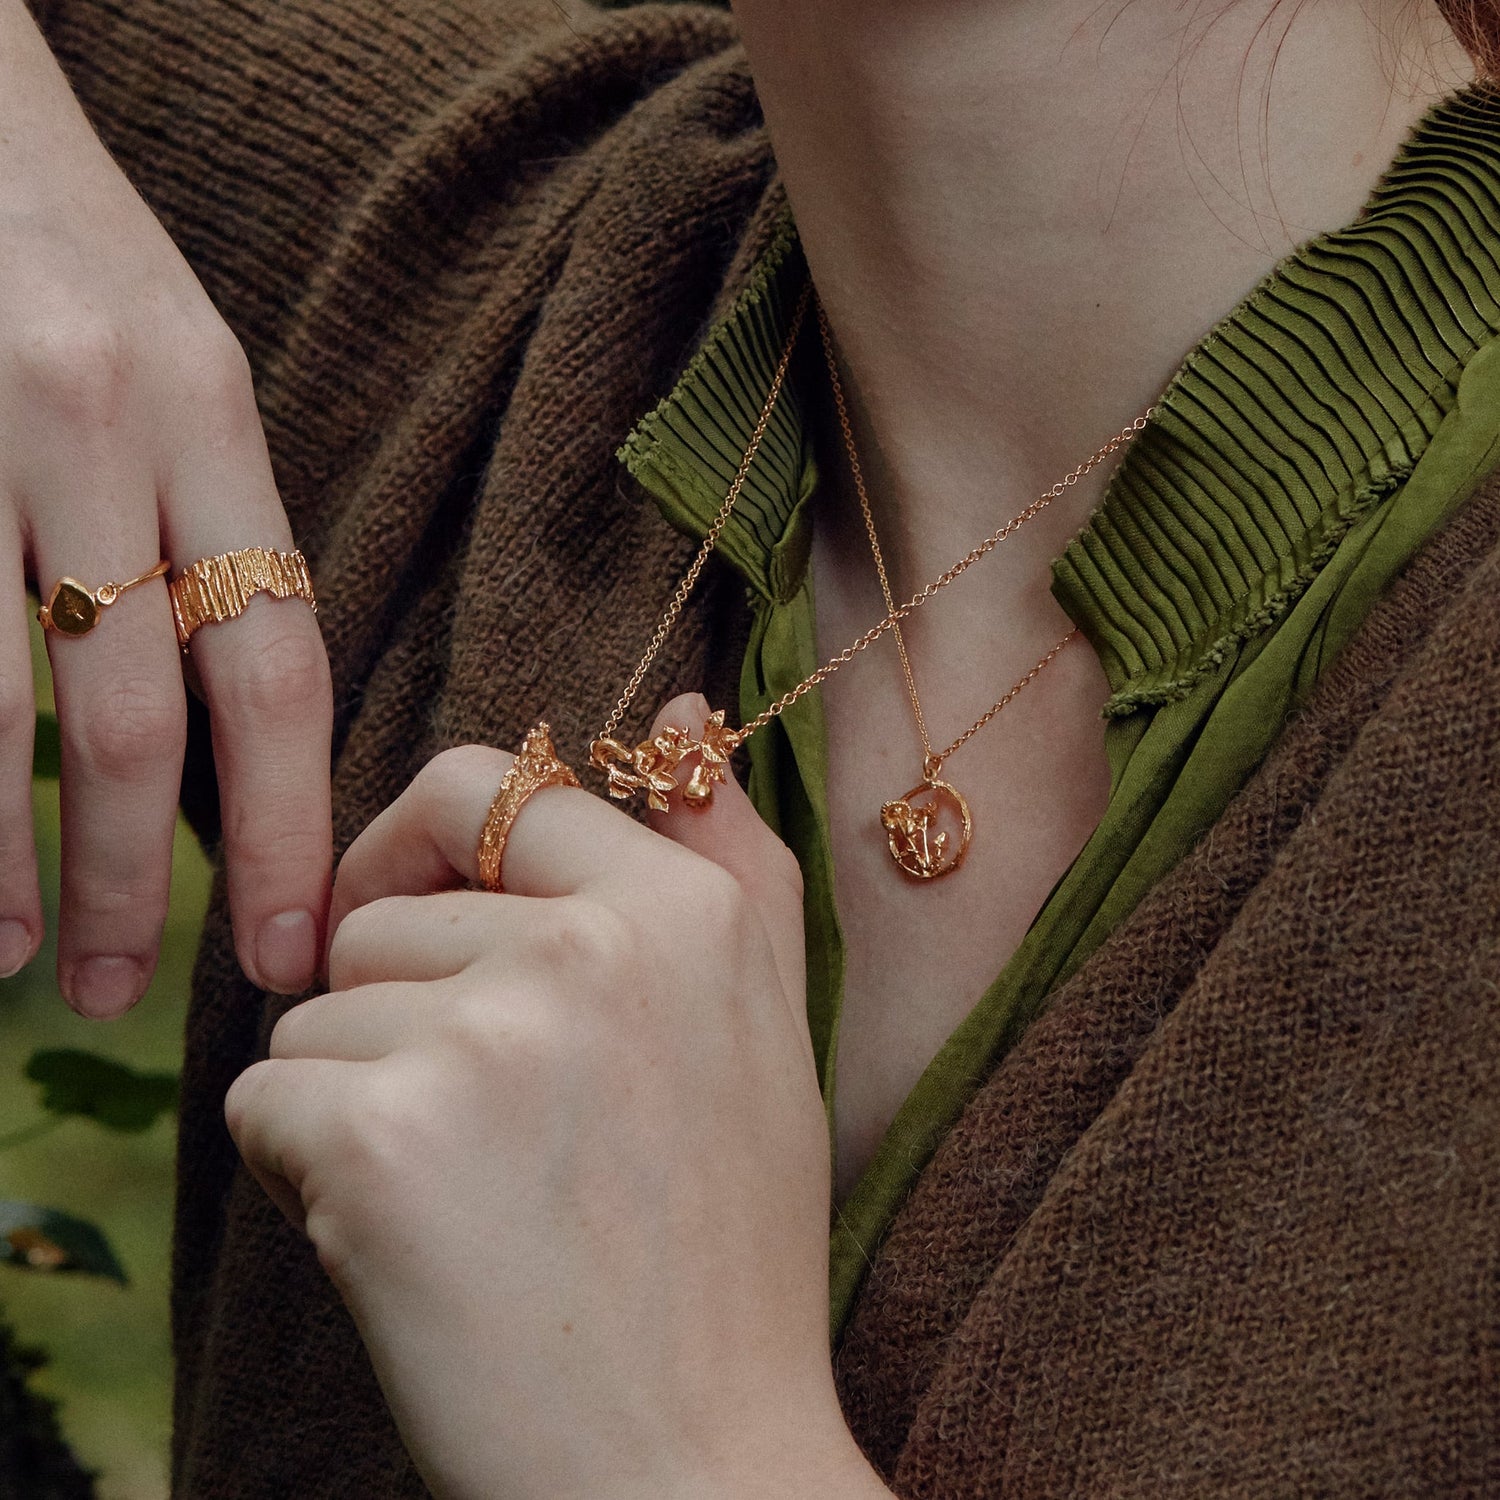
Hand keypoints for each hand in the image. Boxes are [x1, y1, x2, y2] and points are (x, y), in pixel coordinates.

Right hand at [1, 0, 331, 1009]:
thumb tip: (235, 734)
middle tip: (139, 987)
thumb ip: (217, 536)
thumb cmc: (74, 264)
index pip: (279, 667)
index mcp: (211, 423)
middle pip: (146, 708)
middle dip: (147, 874)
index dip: (290, 822)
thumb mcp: (185, 380)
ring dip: (10, 854)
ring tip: (21, 958)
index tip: (291, 937)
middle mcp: (99, 433)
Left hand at [225, 697, 888, 1499]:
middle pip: (384, 911)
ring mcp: (490, 1036)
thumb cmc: (722, 1247)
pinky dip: (302, 1172)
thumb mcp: (765, 1021)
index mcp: (688, 906)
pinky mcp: (384, 1141)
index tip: (407, 907)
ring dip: (357, 1099)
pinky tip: (405, 1245)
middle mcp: (595, 945)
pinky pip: (268, 1099)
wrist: (694, 1463)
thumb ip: (726, 850)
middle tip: (495, 1132)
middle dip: (400, 1011)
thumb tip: (677, 703)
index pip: (485, 782)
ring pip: (319, 1012)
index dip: (418, 840)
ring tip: (467, 1198)